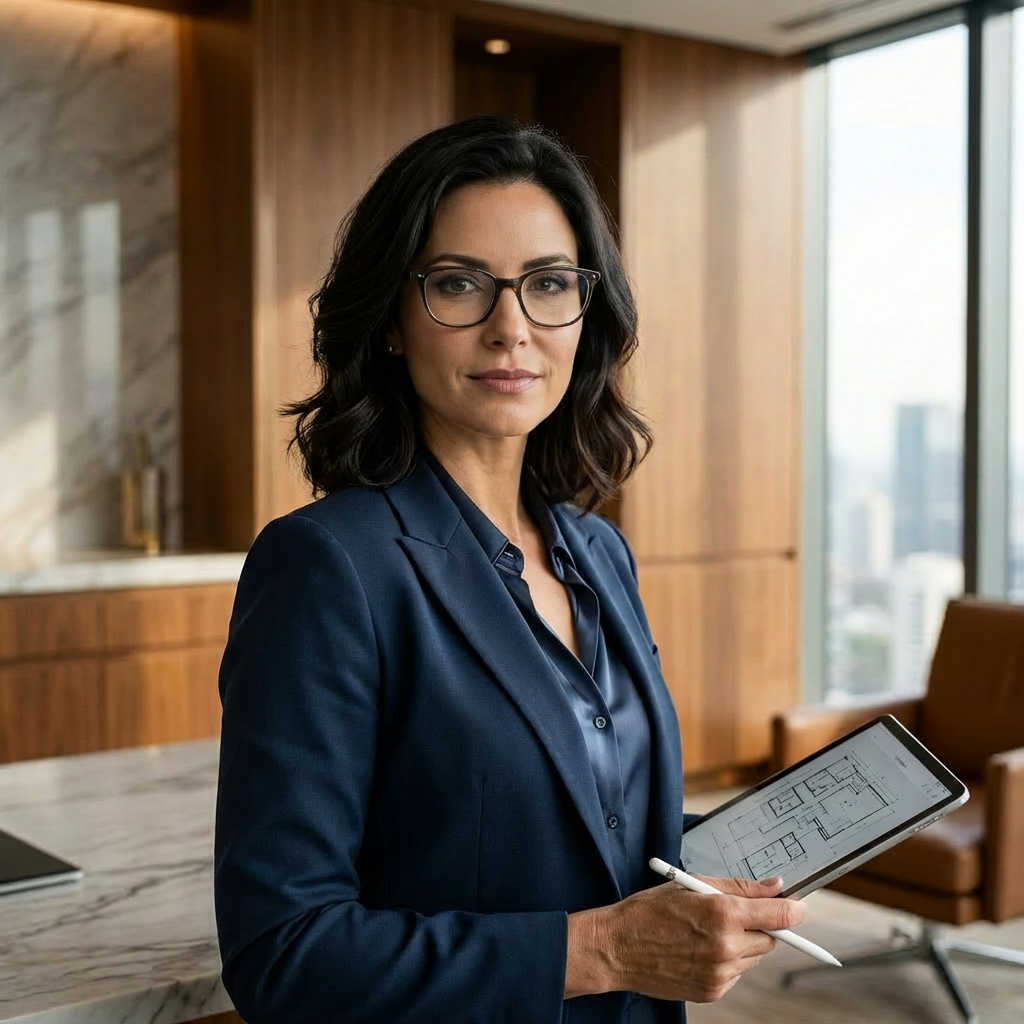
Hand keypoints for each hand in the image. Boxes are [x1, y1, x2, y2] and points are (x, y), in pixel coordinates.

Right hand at [564, 875, 804, 1002]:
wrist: (618, 948)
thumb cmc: (650, 910)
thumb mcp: (692, 884)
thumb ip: (739, 886)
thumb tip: (776, 886)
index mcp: (723, 914)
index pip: (780, 915)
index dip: (795, 908)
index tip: (798, 905)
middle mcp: (727, 947)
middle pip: (771, 937)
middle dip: (761, 924)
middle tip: (736, 913)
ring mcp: (721, 974)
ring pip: (754, 956)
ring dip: (743, 943)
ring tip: (709, 931)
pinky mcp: (713, 992)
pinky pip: (736, 973)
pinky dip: (728, 960)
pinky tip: (700, 949)